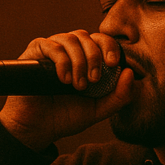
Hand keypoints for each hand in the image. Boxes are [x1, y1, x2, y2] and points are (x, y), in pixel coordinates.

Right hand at [0, 30, 133, 150]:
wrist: (38, 128)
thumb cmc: (65, 117)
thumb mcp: (98, 110)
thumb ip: (119, 96)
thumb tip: (129, 72)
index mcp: (85, 59)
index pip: (101, 41)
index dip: (109, 47)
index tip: (112, 64)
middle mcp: (69, 51)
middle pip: (86, 36)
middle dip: (94, 56)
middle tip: (93, 80)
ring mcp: (51, 50)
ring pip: (70, 39)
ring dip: (79, 61)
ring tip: (77, 85)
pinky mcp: (34, 53)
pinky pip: (50, 45)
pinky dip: (61, 61)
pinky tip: (64, 79)